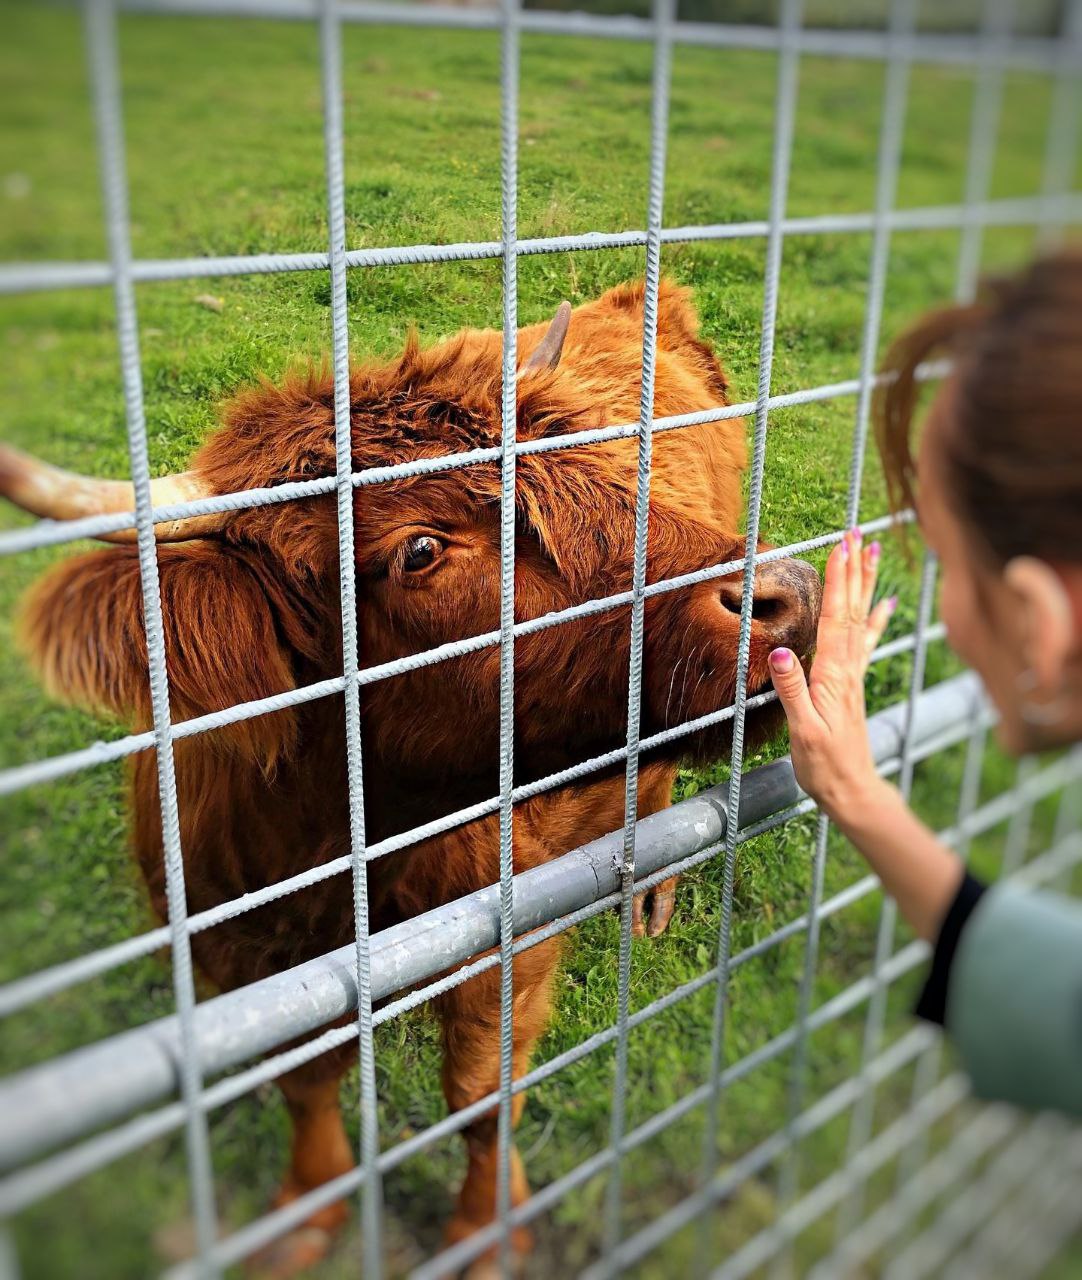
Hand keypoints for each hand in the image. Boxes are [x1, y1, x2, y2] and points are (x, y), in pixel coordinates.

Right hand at [768, 528, 896, 822]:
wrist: (852, 791)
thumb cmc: (825, 767)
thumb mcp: (803, 731)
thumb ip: (793, 691)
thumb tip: (781, 650)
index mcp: (833, 676)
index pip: (836, 619)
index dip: (838, 583)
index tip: (840, 547)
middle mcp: (848, 670)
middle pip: (851, 611)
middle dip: (852, 571)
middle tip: (856, 533)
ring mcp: (853, 677)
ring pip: (860, 620)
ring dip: (864, 585)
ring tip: (871, 552)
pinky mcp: (853, 686)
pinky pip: (865, 644)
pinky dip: (875, 620)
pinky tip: (886, 604)